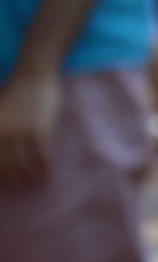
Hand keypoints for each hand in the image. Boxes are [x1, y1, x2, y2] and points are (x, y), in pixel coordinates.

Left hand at [0, 68, 63, 190]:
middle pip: (6, 166)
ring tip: (35, 185)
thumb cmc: (15, 89)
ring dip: (30, 178)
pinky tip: (48, 173)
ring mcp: (20, 133)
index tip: (6, 184)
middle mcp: (2, 133)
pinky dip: (44, 167)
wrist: (33, 73)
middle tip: (21, 189)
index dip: (1, 174)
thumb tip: (5, 146)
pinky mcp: (39, 130)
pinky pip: (41, 155)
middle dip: (14, 180)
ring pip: (24, 164)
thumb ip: (0, 127)